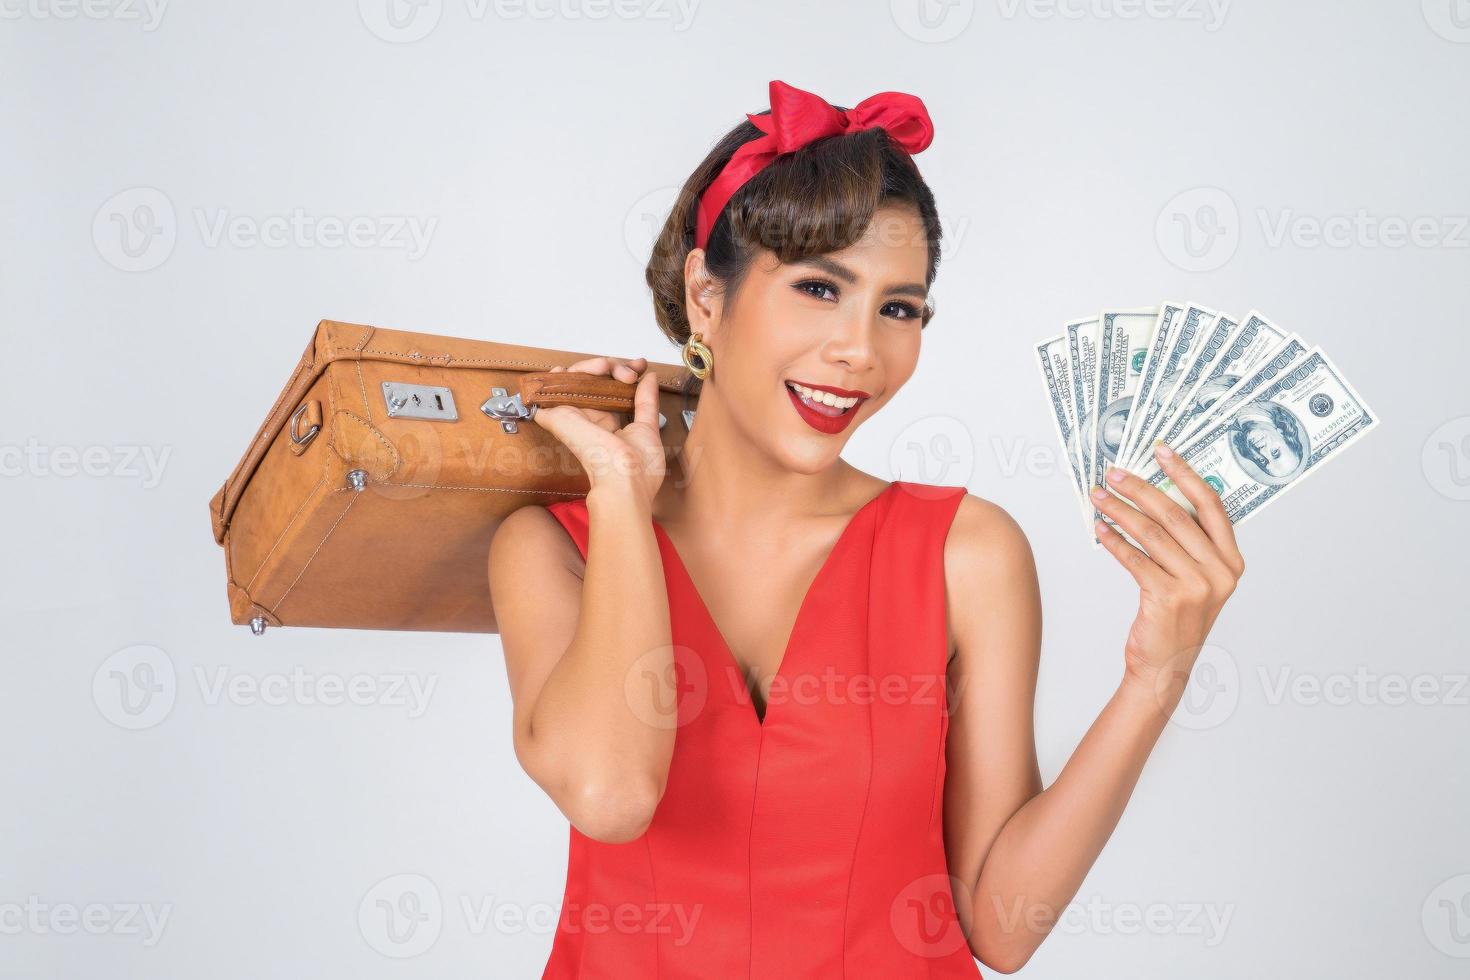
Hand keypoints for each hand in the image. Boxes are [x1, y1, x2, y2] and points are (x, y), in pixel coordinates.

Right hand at [531, 356, 664, 506]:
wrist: (623, 480)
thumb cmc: (638, 467)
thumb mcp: (648, 428)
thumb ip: (646, 402)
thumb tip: (650, 378)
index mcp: (609, 426)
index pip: (610, 392)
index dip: (621, 374)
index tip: (640, 366)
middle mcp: (590, 421)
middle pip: (592, 384)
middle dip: (610, 367)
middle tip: (630, 371)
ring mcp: (573, 418)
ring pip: (573, 382)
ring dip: (588, 367)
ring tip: (604, 367)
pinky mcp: (558, 417)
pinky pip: (549, 392)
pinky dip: (552, 378)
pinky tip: (563, 370)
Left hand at [1089, 442, 1245, 703]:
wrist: (1166, 667)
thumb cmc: (1177, 619)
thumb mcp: (1195, 578)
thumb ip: (1187, 543)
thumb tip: (1156, 494)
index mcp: (1232, 560)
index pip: (1211, 504)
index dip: (1185, 473)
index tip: (1161, 451)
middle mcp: (1220, 571)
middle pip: (1176, 514)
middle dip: (1140, 488)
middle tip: (1113, 473)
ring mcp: (1197, 586)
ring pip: (1152, 534)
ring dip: (1120, 511)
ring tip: (1098, 497)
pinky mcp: (1168, 598)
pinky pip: (1135, 559)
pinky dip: (1114, 541)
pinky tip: (1100, 530)